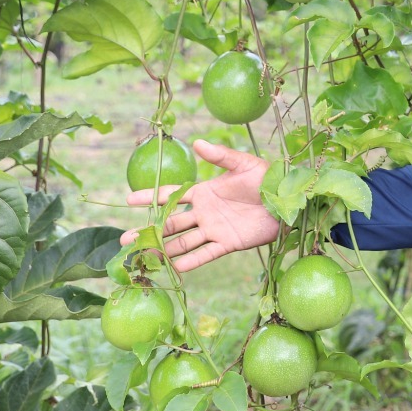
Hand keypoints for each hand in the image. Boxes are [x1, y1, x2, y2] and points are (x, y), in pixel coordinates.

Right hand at [122, 139, 281, 271]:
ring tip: (142, 258)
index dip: (150, 197)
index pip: (171, 195)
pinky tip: (174, 269)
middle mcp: (204, 213)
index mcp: (204, 192)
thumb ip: (220, 156)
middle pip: (170, 223)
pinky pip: (205, 254)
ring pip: (183, 242)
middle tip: (124, 240)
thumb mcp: (243, 164)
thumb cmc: (266, 179)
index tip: (128, 199)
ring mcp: (214, 229)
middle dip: (148, 231)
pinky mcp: (227, 244)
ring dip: (163, 250)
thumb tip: (197, 142)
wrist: (286, 201)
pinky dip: (191, 262)